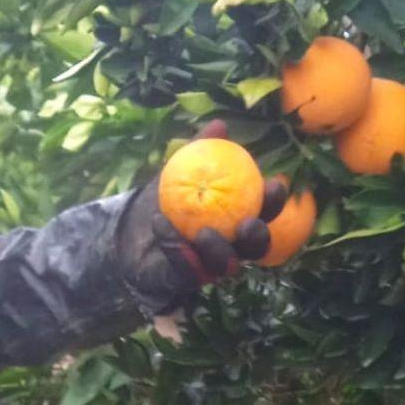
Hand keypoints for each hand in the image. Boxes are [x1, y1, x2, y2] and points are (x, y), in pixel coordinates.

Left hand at [120, 118, 287, 309]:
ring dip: (219, 250)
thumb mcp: (179, 169)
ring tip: (202, 233)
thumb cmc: (165, 197)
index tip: (273, 183)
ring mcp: (210, 267)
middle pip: (256, 248)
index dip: (275, 201)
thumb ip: (199, 150)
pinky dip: (175, 248)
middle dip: (257, 237)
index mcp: (238, 217)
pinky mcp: (186, 280)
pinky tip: (161, 226)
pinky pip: (187, 270)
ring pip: (226, 266)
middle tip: (246, 223)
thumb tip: (219, 125)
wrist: (130, 229)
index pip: (265, 212)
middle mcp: (231, 246)